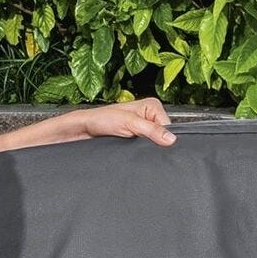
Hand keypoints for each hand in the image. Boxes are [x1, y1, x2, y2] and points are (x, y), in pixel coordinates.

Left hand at [50, 97, 173, 144]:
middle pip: (163, 135)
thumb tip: (171, 139)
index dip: (164, 137)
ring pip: (155, 143)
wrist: (85, 130)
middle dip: (155, 143)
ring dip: (146, 147)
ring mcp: (144, 127)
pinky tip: (134, 150)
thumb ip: (151, 130)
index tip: (156, 144)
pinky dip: (142, 151)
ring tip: (134, 145)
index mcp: (152, 106)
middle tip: (140, 144)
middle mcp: (150, 115)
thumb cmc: (102, 119)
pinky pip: (146, 147)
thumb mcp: (129, 123)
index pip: (169, 126)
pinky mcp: (137, 138)